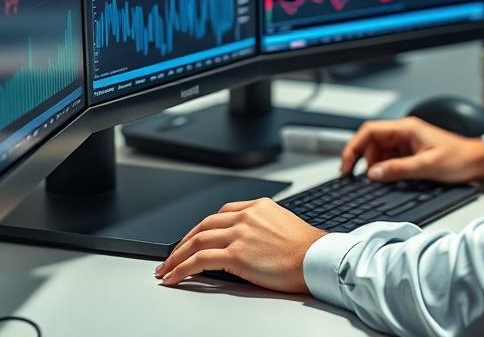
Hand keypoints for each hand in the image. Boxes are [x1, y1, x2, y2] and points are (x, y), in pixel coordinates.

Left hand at [154, 197, 326, 291]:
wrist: (317, 258)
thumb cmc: (308, 248)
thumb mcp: (284, 225)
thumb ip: (262, 227)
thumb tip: (250, 242)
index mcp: (258, 206)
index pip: (221, 213)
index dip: (201, 228)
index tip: (192, 239)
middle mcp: (246, 216)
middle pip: (204, 225)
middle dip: (183, 242)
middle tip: (171, 255)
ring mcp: (240, 233)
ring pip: (196, 241)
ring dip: (176, 256)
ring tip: (166, 269)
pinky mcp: (236, 254)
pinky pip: (200, 260)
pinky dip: (182, 268)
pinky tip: (174, 276)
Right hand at [340, 116, 483, 183]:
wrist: (479, 164)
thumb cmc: (460, 159)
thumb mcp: (427, 166)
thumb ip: (398, 169)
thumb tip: (372, 174)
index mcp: (407, 129)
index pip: (370, 131)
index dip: (353, 146)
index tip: (345, 165)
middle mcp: (405, 134)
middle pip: (371, 143)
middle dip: (364, 161)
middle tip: (360, 179)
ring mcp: (408, 144)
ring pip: (380, 153)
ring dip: (375, 167)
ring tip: (380, 182)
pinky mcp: (412, 155)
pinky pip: (390, 161)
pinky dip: (385, 171)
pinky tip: (389, 180)